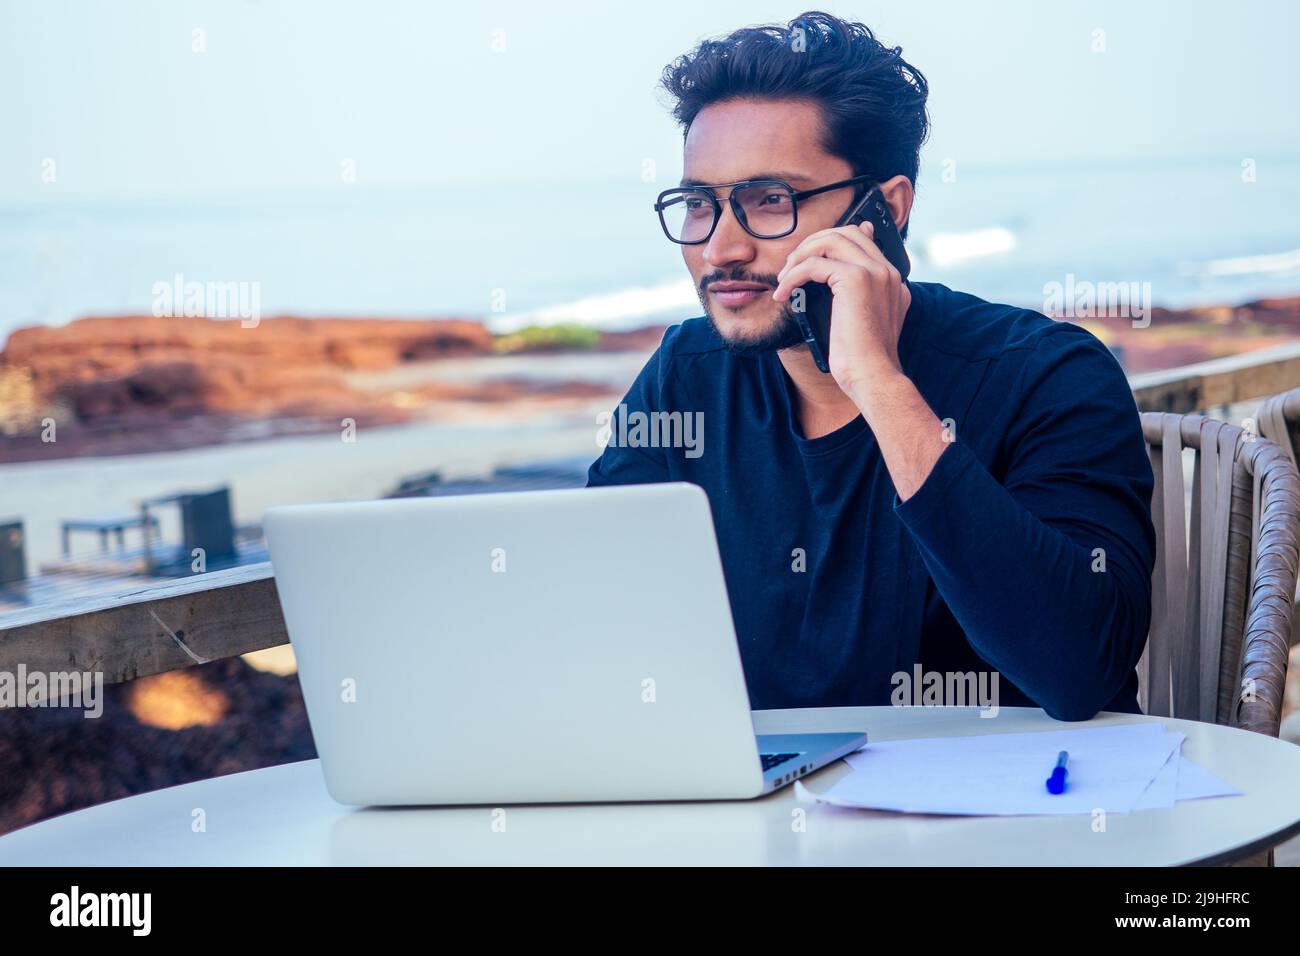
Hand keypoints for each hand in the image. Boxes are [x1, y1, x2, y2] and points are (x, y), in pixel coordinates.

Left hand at [772, 221, 908, 401]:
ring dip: (800, 255)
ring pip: (830, 240)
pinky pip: (815, 263)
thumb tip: (832, 285)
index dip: (830, 240)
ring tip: (784, 278)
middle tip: (791, 267)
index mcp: (891, 280)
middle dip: (812, 244)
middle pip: (846, 231)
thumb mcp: (861, 324)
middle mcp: (887, 271)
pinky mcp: (856, 279)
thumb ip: (853, 299)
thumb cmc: (863, 360)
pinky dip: (793, 276)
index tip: (807, 255)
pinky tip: (783, 293)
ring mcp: (874, 272)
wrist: (873, 377)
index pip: (863, 238)